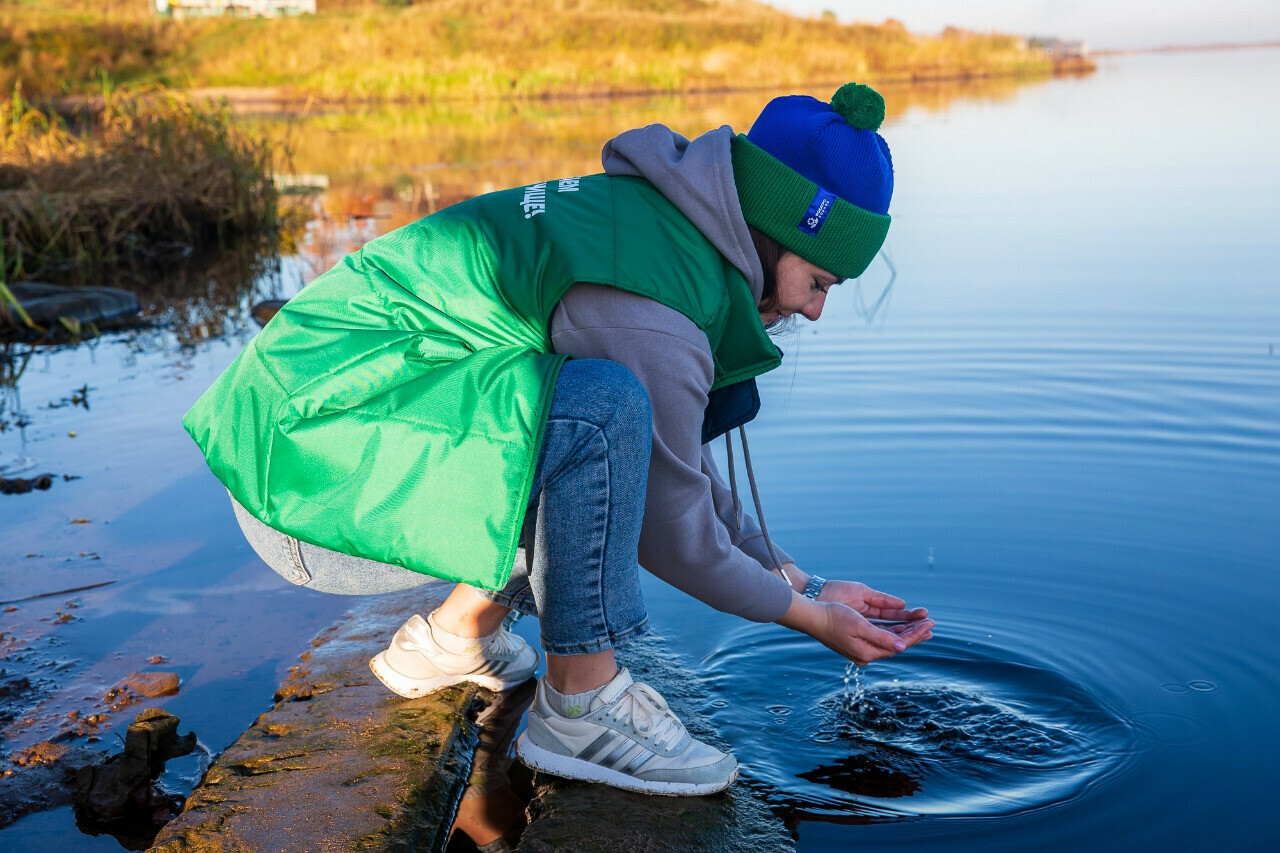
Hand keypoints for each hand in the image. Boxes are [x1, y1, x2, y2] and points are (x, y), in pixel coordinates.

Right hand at [774, 568, 933, 664]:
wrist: (812, 616)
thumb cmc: (833, 618)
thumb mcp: (859, 626)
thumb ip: (882, 637)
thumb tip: (902, 646)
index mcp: (867, 653)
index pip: (898, 645)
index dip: (916, 635)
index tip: (930, 625)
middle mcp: (866, 653)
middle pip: (896, 643)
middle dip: (914, 633)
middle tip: (931, 624)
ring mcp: (861, 647)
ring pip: (890, 639)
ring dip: (906, 631)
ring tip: (922, 625)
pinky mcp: (858, 639)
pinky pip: (881, 635)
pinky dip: (894, 629)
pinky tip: (902, 625)